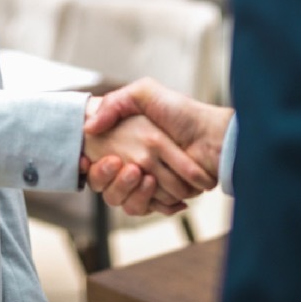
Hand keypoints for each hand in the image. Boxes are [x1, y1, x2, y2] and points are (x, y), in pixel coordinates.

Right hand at [81, 109, 214, 206]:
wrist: (212, 136)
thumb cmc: (181, 112)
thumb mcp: (144, 92)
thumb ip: (114, 102)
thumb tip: (89, 127)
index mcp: (126, 142)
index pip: (95, 164)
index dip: (94, 168)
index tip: (95, 160)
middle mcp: (134, 163)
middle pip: (107, 186)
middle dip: (112, 179)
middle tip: (122, 165)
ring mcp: (149, 182)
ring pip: (125, 200)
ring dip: (131, 190)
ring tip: (142, 173)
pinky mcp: (164, 197)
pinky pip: (146, 208)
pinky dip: (151, 202)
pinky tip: (152, 184)